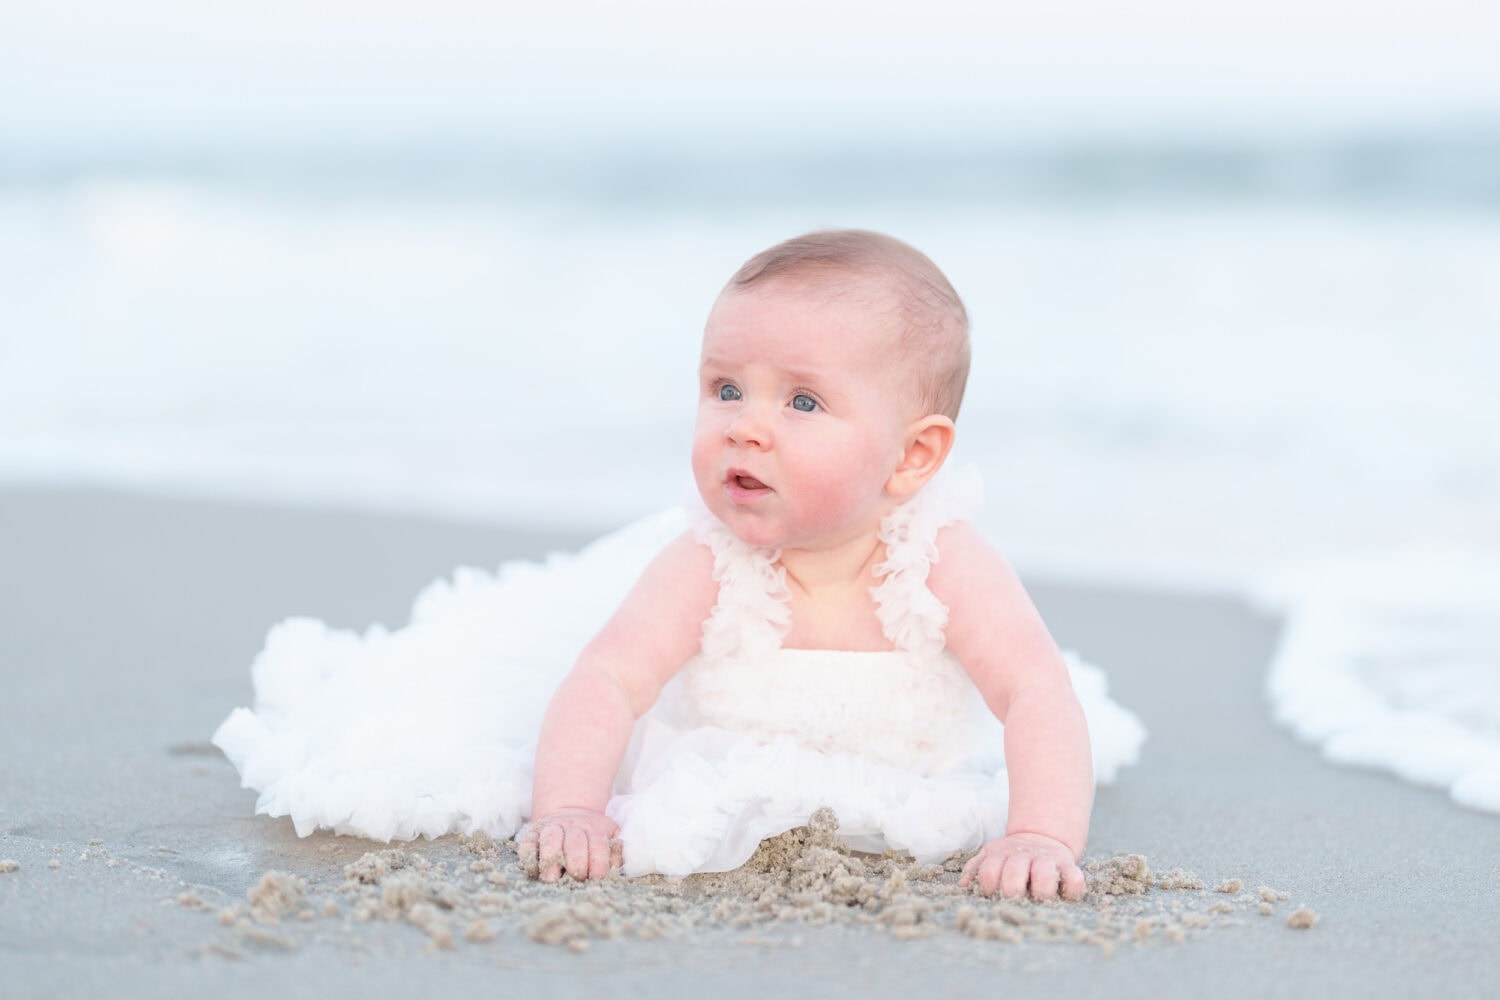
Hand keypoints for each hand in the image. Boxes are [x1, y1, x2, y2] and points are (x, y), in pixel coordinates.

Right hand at [518, 808, 621, 882]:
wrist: (570, 812)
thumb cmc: (593, 834)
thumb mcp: (610, 835)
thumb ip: (616, 851)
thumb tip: (616, 866)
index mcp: (594, 828)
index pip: (597, 845)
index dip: (598, 862)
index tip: (596, 877)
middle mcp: (571, 826)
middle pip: (574, 842)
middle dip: (576, 862)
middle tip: (576, 878)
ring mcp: (550, 828)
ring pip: (550, 839)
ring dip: (551, 858)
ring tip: (552, 878)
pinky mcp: (532, 834)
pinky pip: (527, 843)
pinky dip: (528, 856)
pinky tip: (533, 871)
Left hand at [958, 832, 1085, 900]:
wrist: (1042, 837)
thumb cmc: (1011, 856)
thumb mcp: (991, 856)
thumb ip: (976, 869)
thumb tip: (962, 887)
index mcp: (1001, 855)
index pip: (990, 872)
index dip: (989, 888)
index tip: (992, 896)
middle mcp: (1024, 856)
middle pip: (1014, 874)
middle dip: (1012, 891)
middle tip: (1015, 901)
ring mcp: (1047, 860)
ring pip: (1045, 876)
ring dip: (1042, 891)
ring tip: (1039, 900)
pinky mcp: (1068, 866)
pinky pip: (1075, 879)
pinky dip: (1072, 890)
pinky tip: (1064, 896)